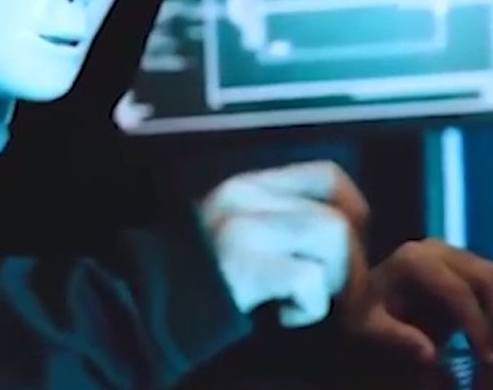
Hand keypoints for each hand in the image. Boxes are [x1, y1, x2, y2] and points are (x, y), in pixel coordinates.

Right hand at [201, 161, 368, 327]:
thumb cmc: (197, 278)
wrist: (137, 305)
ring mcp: (244, 229)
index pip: (328, 175)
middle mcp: (248, 197)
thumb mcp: (238, 230)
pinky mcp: (242, 266)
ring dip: (335, 284)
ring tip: (309, 302)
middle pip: (338, 217)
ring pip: (332, 240)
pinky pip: (307, 280)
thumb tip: (348, 237)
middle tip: (338, 295)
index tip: (350, 247)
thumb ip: (281, 221)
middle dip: (353, 264)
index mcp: (250, 185)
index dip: (355, 212)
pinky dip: (310, 307)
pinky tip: (286, 316)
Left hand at [342, 239, 492, 364]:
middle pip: (491, 280)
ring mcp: (460, 254)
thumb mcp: (367, 327)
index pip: (459, 291)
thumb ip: (396, 338)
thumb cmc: (365, 310)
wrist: (366, 294)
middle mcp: (442, 250)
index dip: (477, 326)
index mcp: (416, 260)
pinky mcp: (472, 264)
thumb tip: (432, 354)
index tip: (487, 361)